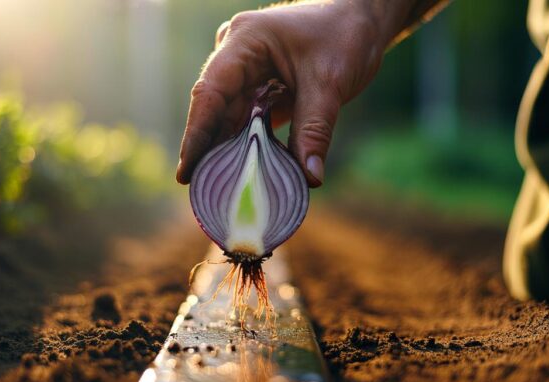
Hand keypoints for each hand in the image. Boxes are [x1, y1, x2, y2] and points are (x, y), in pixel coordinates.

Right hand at [176, 0, 419, 186]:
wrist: (362, 21)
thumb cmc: (344, 36)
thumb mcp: (330, 82)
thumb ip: (315, 130)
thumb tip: (309, 177)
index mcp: (245, 41)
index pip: (211, 92)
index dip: (197, 134)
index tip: (186, 172)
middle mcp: (237, 54)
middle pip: (216, 109)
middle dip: (211, 150)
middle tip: (203, 192)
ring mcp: (247, 71)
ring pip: (232, 119)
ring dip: (231, 152)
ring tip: (225, 191)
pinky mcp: (260, 87)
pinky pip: (249, 121)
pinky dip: (250, 146)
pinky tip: (249, 173)